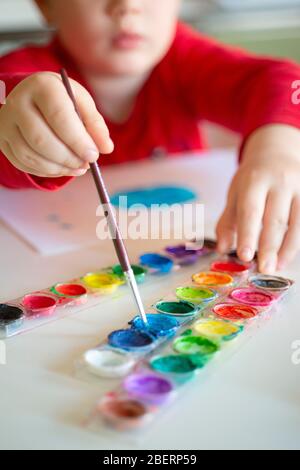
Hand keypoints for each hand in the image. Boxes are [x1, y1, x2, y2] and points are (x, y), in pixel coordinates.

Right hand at [0, 72, 113, 177]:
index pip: (59, 117)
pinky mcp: (2, 140)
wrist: (30, 97)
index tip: (93, 155)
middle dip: (68, 158)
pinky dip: (46, 171)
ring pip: (30, 155)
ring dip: (58, 168)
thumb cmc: (61, 100)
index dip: (78, 140)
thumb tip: (106, 148)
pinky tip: (62, 168)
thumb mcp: (81, 102)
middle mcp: (18, 102)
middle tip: (85, 164)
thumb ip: (95, 124)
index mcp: (42, 86)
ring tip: (78, 167)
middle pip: (41, 140)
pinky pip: (23, 163)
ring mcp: (6, 123)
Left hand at [216, 124, 299, 272]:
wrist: (277, 152)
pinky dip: (299, 240)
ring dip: (288, 248)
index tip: (245, 257)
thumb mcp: (235, 194)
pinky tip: (290, 254)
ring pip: (298, 223)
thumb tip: (222, 248)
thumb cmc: (253, 178)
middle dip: (269, 247)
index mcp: (254, 181)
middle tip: (263, 269)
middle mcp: (280, 182)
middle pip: (275, 220)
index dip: (248, 235)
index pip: (251, 211)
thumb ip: (227, 222)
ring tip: (277, 266)